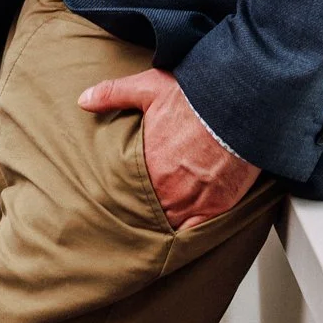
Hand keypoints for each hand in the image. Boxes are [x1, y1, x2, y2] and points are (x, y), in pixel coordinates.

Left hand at [78, 68, 259, 229]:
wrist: (240, 106)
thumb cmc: (197, 97)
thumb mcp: (150, 87)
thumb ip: (114, 94)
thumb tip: (83, 100)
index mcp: (146, 165)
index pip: (125, 191)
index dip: (123, 194)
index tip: (119, 196)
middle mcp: (165, 189)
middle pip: (146, 211)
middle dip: (142, 210)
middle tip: (139, 209)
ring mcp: (191, 202)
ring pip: (168, 224)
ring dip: (163, 222)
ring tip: (157, 223)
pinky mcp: (216, 207)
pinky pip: (195, 233)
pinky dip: (188, 234)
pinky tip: (182, 232)